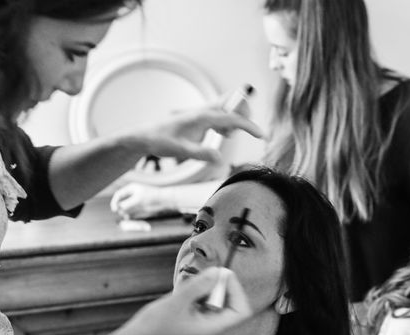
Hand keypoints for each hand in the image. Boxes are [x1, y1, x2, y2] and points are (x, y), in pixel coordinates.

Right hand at [110, 183, 173, 218]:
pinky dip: (128, 215)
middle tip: (120, 214)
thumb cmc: (152, 197)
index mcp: (131, 189)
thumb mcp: (138, 200)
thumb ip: (128, 203)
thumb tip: (119, 208)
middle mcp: (131, 195)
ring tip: (125, 217)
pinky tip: (128, 218)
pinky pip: (130, 212)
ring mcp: (135, 201)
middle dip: (119, 208)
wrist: (163, 200)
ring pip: (125, 208)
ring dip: (123, 212)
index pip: (118, 194)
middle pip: (120, 201)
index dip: (114, 202)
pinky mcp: (138, 208)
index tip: (114, 209)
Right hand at [121, 267, 251, 334]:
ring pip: (216, 298)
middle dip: (221, 285)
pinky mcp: (192, 316)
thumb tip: (217, 272)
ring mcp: (202, 321)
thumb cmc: (154, 327)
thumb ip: (198, 287)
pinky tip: (182, 292)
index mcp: (213, 327)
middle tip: (206, 275)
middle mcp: (211, 325)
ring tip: (190, 286)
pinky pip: (203, 299)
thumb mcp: (177, 303)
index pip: (241, 310)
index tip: (221, 276)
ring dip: (207, 286)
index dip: (236, 290)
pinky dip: (197, 290)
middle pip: (231, 301)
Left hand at [130, 106, 263, 164]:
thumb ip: (200, 154)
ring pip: (229, 106)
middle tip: (240, 133)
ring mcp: (203, 112)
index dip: (249, 126)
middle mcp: (204, 110)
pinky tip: (221, 134)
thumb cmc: (162, 141)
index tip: (261, 136)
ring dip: (235, 119)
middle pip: (235, 102)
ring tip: (225, 136)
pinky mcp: (201, 116)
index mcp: (202, 116)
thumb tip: (219, 158)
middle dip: (244, 114)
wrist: (147, 136)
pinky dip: (228, 122)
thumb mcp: (180, 151)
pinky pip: (222, 113)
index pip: (233, 117)